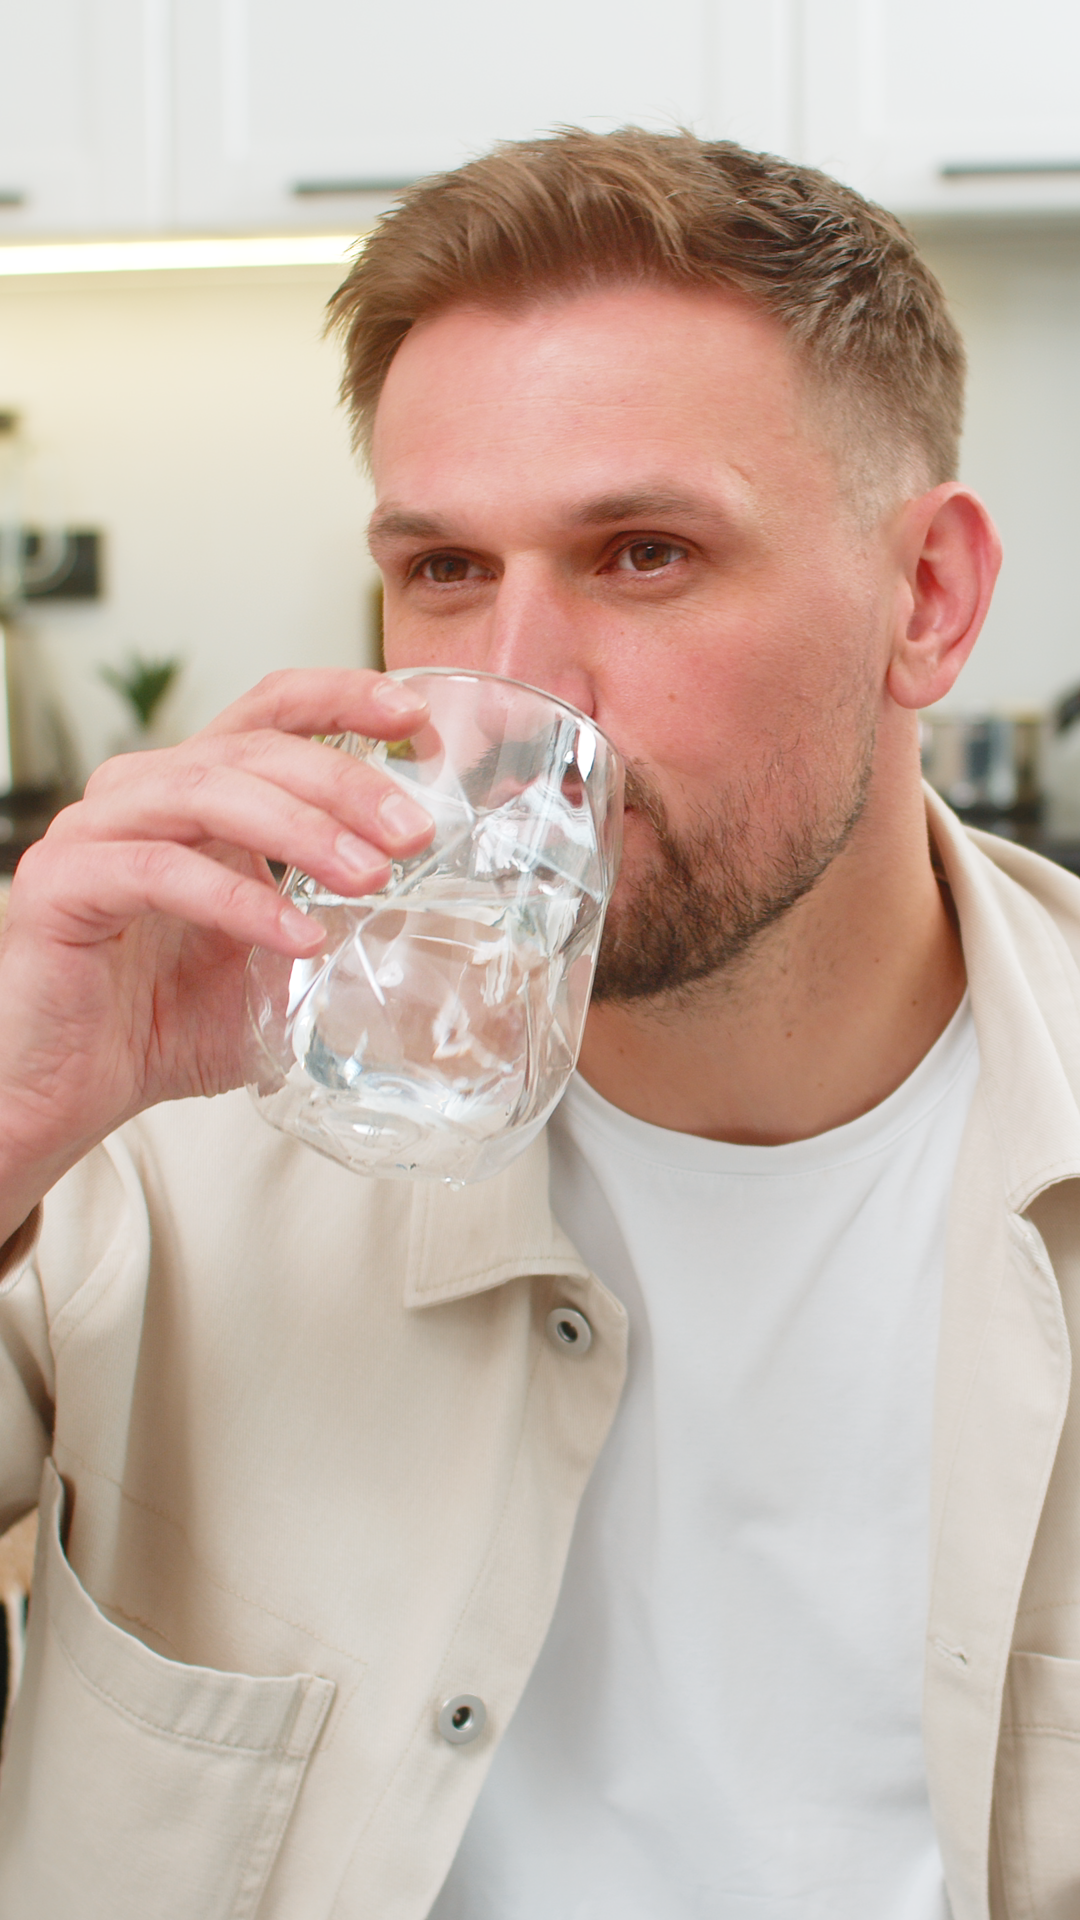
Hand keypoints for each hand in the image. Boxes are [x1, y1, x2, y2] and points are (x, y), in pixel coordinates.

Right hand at [0, 670, 433, 1239]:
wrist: (58, 1095)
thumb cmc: (155, 1028)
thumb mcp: (269, 970)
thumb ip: (332, 932)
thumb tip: (429, 934)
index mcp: (195, 796)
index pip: (269, 712)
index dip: (341, 698)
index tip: (414, 718)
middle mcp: (141, 794)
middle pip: (252, 748)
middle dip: (345, 781)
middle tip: (413, 835)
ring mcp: (94, 832)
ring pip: (208, 792)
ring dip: (303, 830)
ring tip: (372, 879)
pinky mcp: (60, 884)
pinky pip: (160, 871)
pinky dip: (240, 901)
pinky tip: (298, 938)